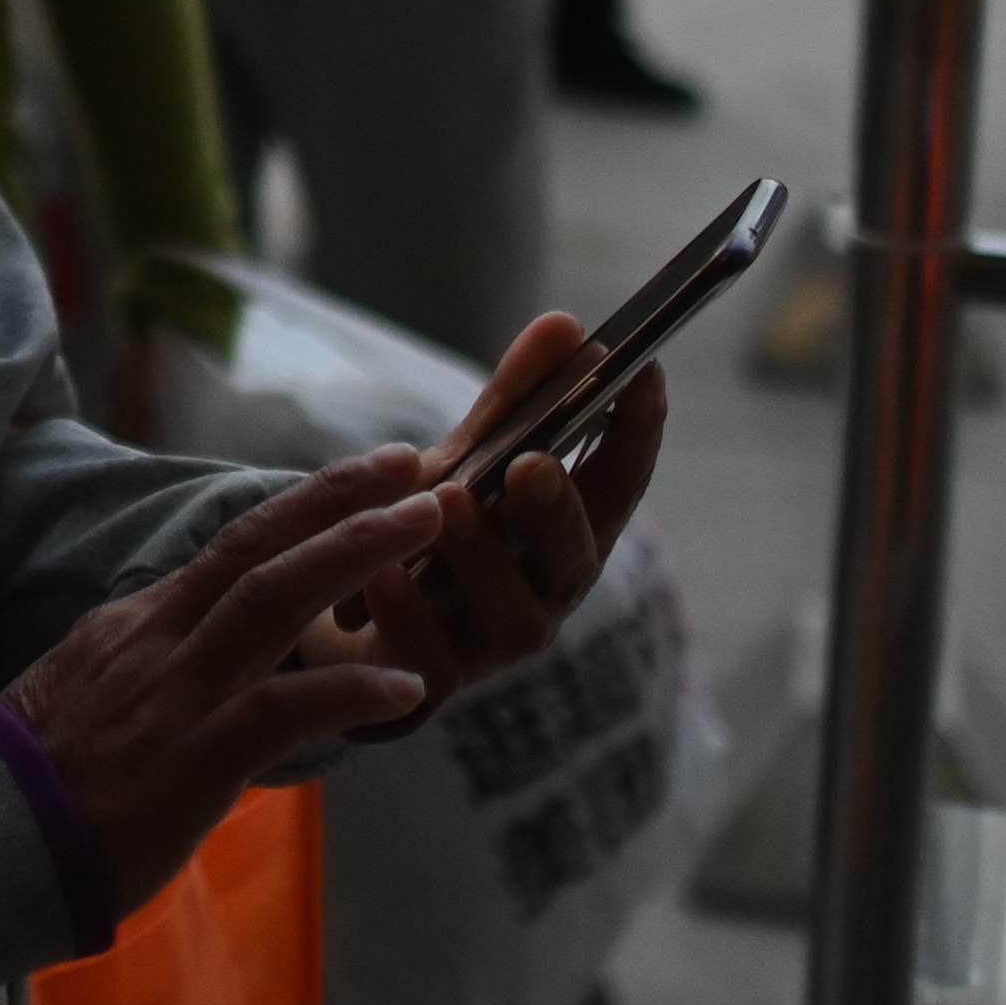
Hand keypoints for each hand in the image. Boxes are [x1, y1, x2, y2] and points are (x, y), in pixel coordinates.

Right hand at [0, 450, 448, 915]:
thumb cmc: (31, 790)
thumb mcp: (85, 699)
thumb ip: (145, 672)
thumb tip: (190, 668)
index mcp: (136, 626)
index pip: (231, 548)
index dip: (301, 508)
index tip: (362, 478)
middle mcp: (159, 640)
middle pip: (259, 545)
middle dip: (340, 497)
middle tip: (413, 460)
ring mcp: (178, 694)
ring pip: (276, 598)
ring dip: (357, 553)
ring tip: (428, 521)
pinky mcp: (195, 757)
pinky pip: (286, 709)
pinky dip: (351, 691)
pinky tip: (408, 687)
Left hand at [340, 311, 666, 699]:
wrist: (361, 621)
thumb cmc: (439, 530)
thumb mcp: (471, 459)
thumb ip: (514, 400)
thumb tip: (564, 324)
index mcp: (569, 530)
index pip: (620, 481)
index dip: (638, 432)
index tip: (644, 372)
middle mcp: (549, 589)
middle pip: (574, 555)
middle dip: (558, 508)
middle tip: (533, 463)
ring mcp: (496, 642)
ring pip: (512, 612)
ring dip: (483, 554)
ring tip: (451, 501)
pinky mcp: (435, 679)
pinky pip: (429, 657)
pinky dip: (408, 613)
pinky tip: (381, 573)